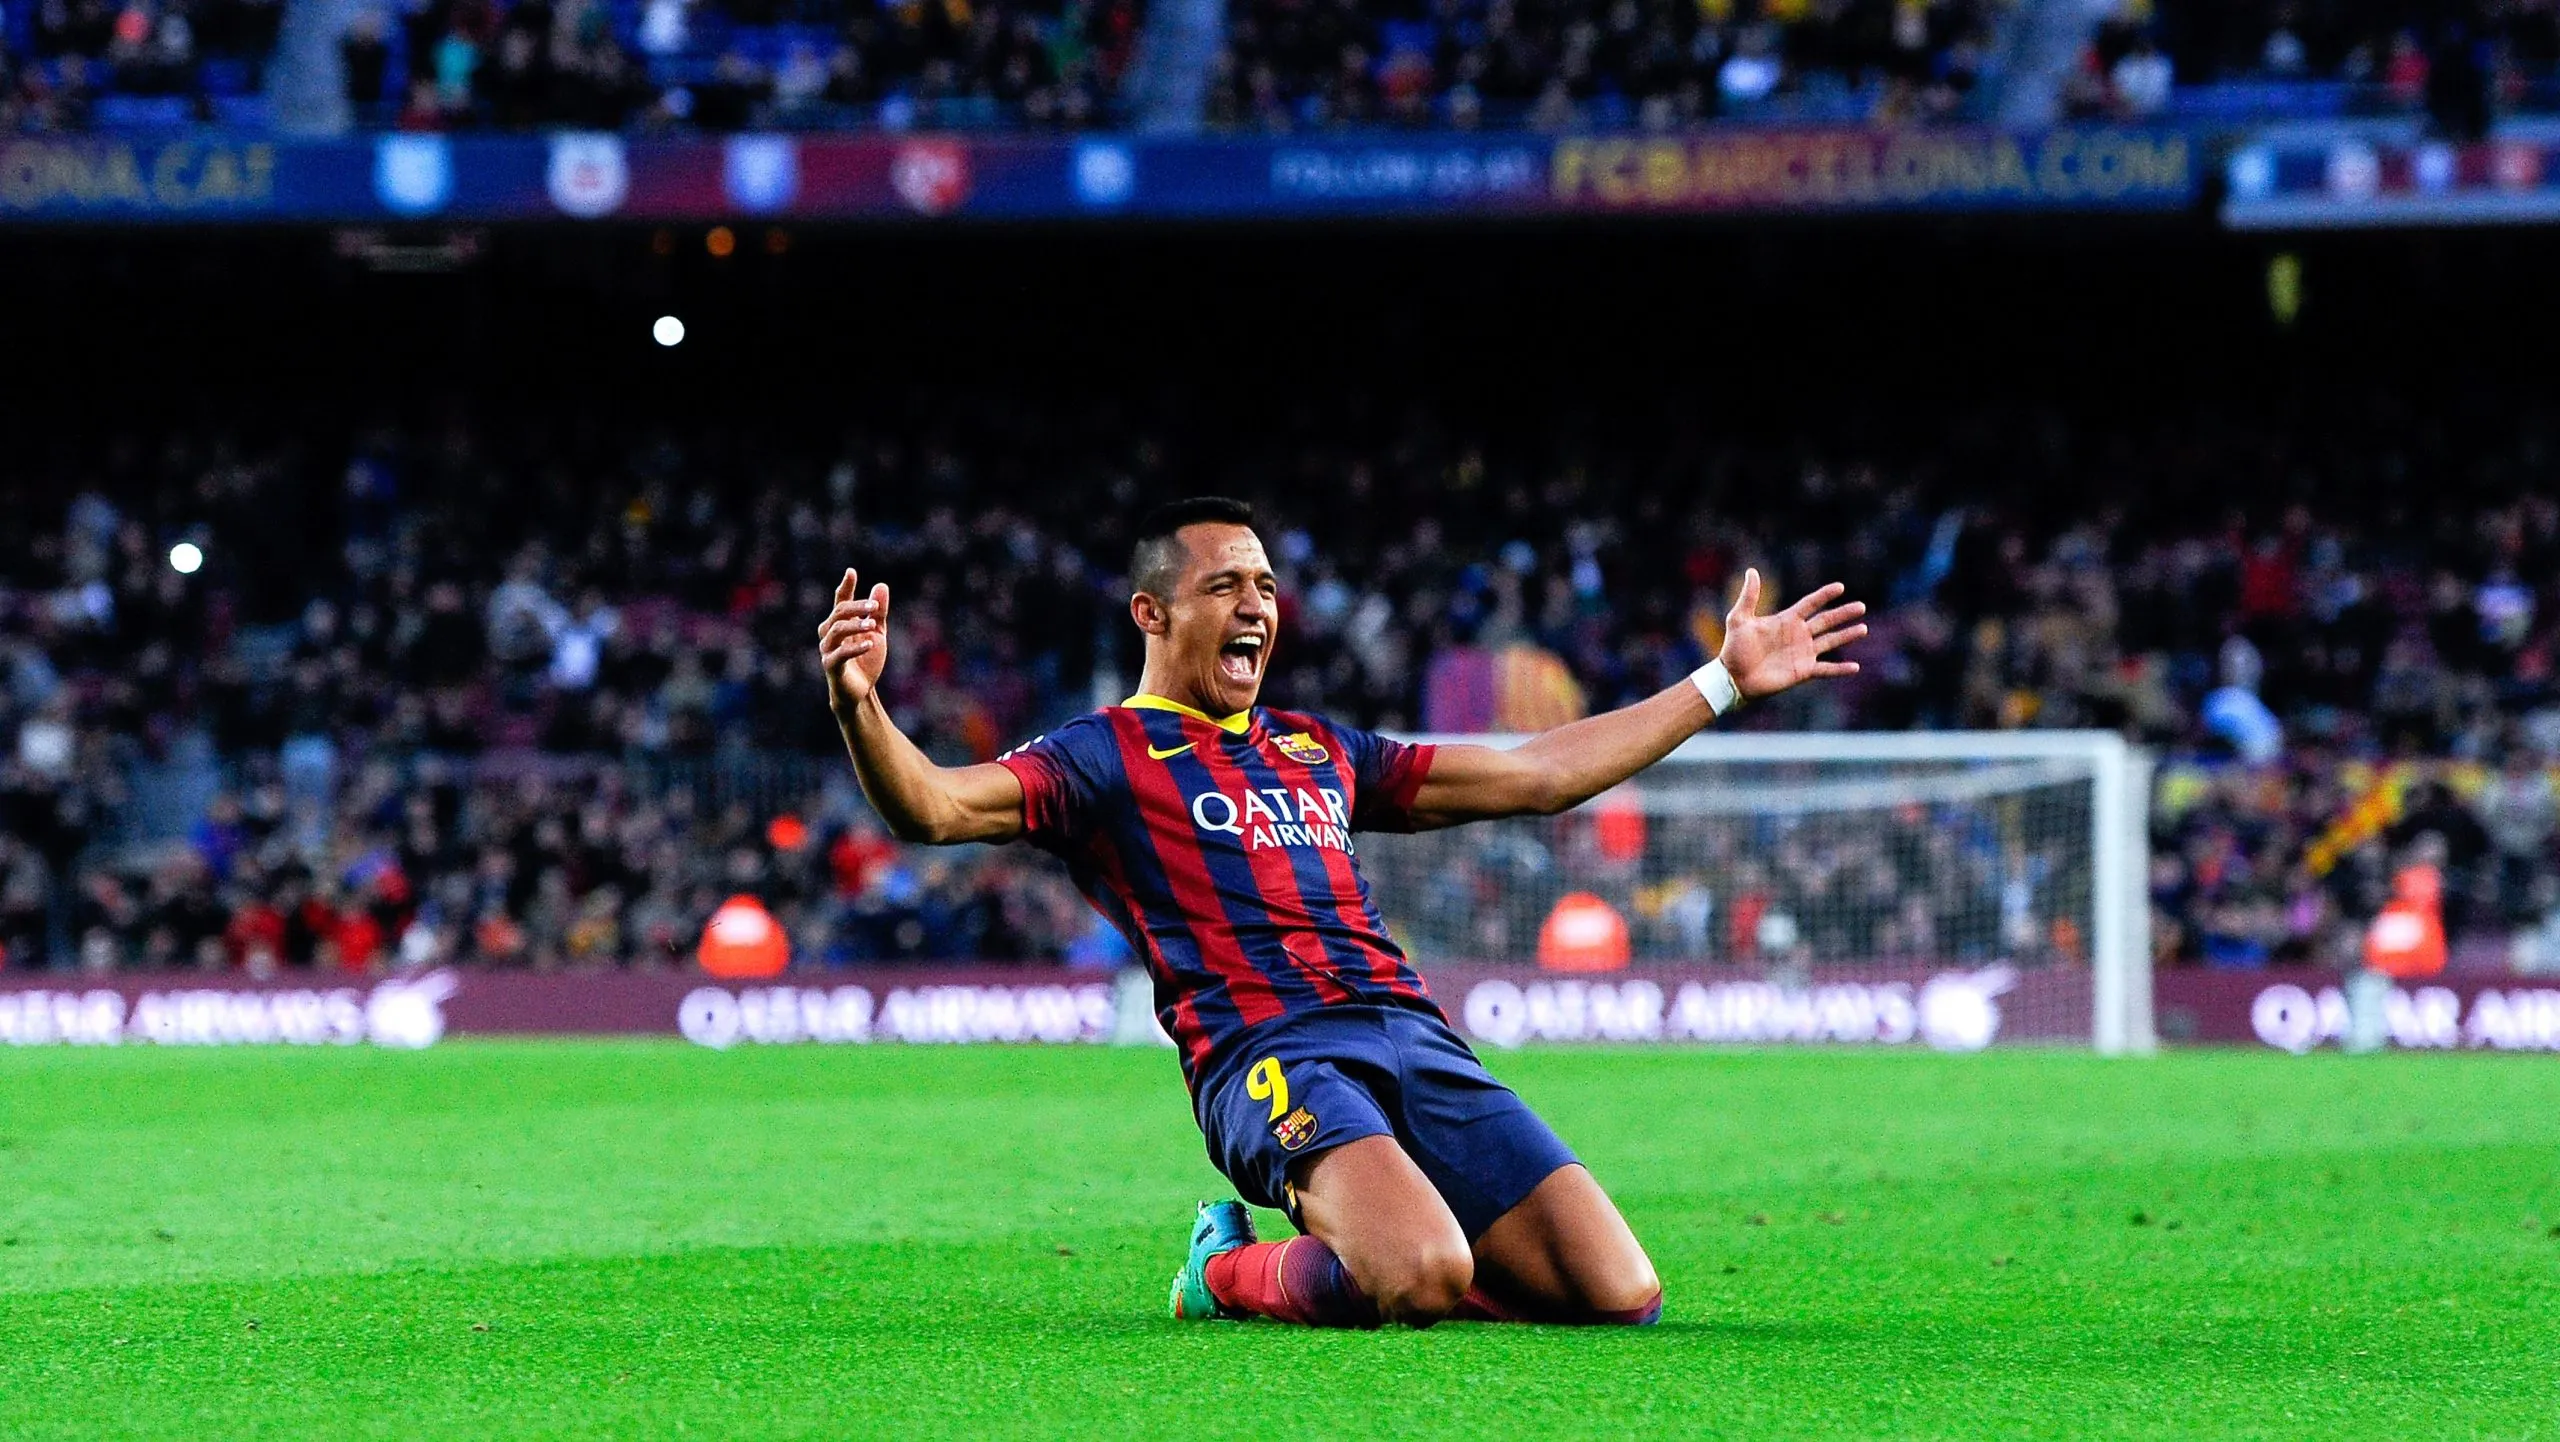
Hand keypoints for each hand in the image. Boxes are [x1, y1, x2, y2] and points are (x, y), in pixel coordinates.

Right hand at [817, 568, 891, 711]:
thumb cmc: (866, 661)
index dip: (845, 587)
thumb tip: (880, 586)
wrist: (861, 691)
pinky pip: (839, 654)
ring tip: (872, 625)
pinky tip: (870, 644)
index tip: (851, 572)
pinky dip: (854, 648)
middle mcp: (830, 634)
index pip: (840, 601)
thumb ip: (878, 612)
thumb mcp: (877, 633)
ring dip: (854, 625)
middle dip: (856, 607)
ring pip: (836, 630)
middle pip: (838, 613)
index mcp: (840, 624)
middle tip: (874, 607)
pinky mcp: (831, 667)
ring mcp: (828, 650)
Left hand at [1719, 568, 1866, 701]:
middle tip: (1861, 606)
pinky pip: (1826, 669)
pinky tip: (1856, 667)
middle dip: (1843, 614)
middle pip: (1826, 621)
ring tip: (1863, 628)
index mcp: (1786, 620)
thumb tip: (1752, 570)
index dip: (1824, 595)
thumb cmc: (1734, 648)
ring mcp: (1803, 653)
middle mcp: (1798, 635)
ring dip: (1847, 635)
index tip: (1840, 587)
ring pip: (1830, 641)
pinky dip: (1840, 669)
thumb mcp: (1739, 618)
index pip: (1810, 604)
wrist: (1733, 676)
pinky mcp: (1803, 670)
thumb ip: (1748, 596)